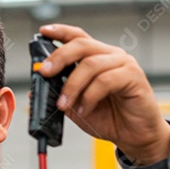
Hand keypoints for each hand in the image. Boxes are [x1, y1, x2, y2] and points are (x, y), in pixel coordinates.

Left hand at [36, 24, 169, 165]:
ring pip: (91, 64)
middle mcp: (111, 56)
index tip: (43, 32)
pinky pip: (105, 81)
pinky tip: (84, 110)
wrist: (133, 136)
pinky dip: (89, 97)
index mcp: (97, 58)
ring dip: (72, 86)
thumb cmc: (109, 118)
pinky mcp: (134, 77)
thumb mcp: (76, 107)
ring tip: (64, 105)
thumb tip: (35, 91)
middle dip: (59, 57)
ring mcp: (124, 64)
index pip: (78, 37)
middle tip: (45, 73)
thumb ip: (60, 95)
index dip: (60, 32)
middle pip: (82, 45)